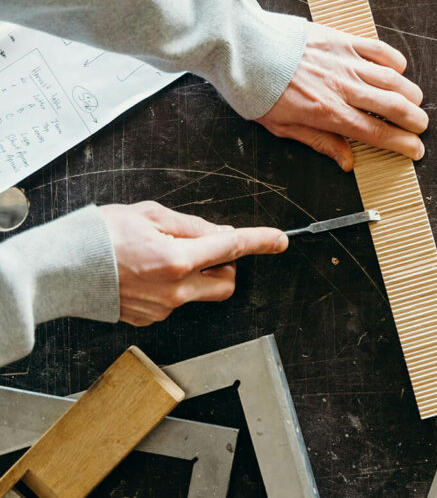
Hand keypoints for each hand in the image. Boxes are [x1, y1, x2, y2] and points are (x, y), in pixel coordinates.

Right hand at [100, 202, 287, 325]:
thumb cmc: (98, 236)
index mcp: (177, 260)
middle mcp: (174, 290)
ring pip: (200, 293)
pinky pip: (176, 301)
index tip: (279, 240)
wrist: (59, 269)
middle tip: (205, 249)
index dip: (260, 242)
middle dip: (225, 266)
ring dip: (195, 275)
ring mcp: (162, 309)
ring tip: (160, 257)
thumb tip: (221, 234)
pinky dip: (173, 286)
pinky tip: (146, 273)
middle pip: (226, 283)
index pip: (231, 249)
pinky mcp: (149, 319)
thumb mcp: (150, 215)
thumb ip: (193, 226)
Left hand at [257, 23, 427, 170]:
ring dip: (410, 92)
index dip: (402, 143)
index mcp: (328, 113)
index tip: (416, 150)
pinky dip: (394, 60)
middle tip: (421, 126)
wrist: (241, 47)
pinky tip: (398, 69)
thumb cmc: (255, 88)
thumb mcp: (282, 126)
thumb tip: (348, 161)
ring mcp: (344, 61)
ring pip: (392, 78)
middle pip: (393, 106)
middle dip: (415, 119)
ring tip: (415, 101)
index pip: (377, 132)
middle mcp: (342, 87)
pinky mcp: (340, 39)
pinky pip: (378, 49)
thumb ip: (320, 142)